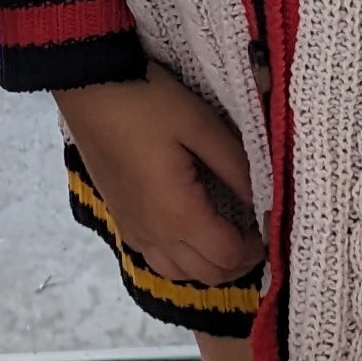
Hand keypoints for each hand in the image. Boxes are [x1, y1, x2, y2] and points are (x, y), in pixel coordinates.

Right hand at [60, 69, 263, 287]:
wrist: (88, 86)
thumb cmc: (148, 102)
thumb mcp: (201, 125)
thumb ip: (237, 166)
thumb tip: (265, 199)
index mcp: (178, 214)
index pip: (227, 255)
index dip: (256, 249)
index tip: (273, 227)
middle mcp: (154, 234)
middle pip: (206, 273)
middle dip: (238, 262)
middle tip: (258, 235)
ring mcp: (133, 231)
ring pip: (179, 272)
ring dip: (210, 265)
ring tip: (229, 238)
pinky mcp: (121, 220)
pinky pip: (157, 258)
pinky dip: (183, 259)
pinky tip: (193, 233)